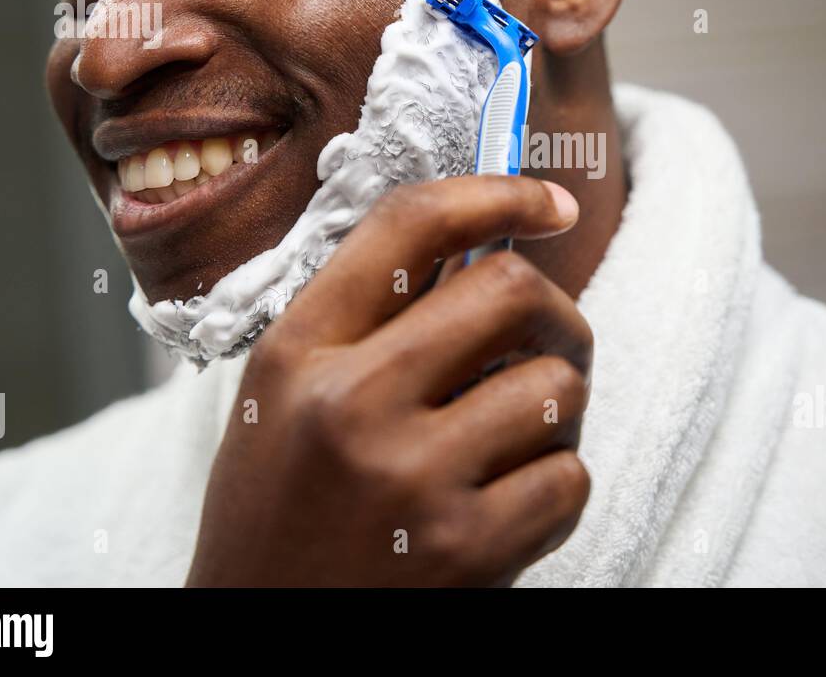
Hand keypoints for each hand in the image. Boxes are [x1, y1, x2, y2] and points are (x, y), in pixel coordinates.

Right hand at [185, 175, 592, 585]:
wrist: (256, 639)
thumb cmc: (281, 513)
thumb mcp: (287, 400)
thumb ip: (367, 323)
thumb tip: (485, 250)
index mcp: (298, 352)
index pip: (410, 224)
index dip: (497, 193)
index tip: (549, 204)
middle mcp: (349, 405)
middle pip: (512, 291)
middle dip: (555, 316)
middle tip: (550, 347)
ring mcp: (410, 480)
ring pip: (557, 388)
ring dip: (558, 414)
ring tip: (514, 444)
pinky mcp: (463, 552)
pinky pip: (569, 478)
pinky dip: (556, 488)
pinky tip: (507, 508)